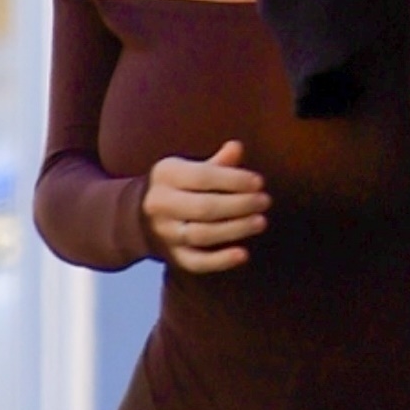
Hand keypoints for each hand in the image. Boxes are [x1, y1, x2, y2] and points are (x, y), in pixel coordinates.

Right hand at [142, 140, 267, 272]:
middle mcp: (160, 204)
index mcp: (166, 175)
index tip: (259, 182)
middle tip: (265, 201)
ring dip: (235, 230)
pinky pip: (196, 262)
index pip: (202, 177)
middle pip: (204, 207)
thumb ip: (216, 162)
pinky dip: (220, 261)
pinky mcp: (173, 256)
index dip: (233, 180)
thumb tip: (237, 147)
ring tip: (260, 222)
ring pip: (201, 234)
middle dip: (239, 205)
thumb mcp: (191, 167)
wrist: (145, 215)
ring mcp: (165, 232)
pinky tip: (243, 255)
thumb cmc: (180, 186)